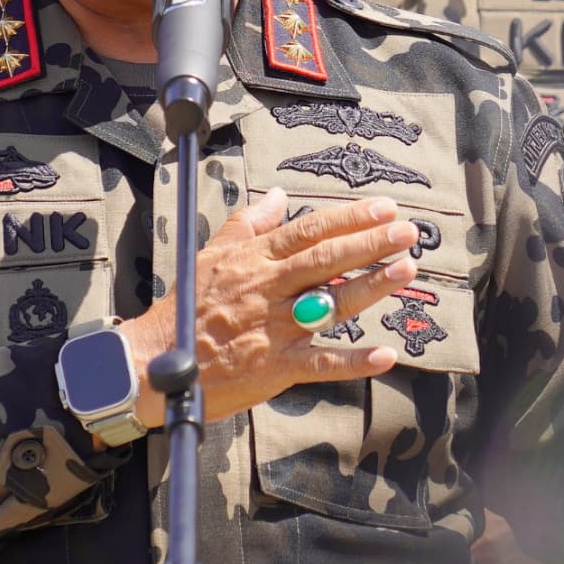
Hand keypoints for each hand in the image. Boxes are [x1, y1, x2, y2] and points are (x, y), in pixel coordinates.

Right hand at [194, 190, 418, 419]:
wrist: (155, 363)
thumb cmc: (185, 311)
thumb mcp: (210, 256)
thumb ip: (247, 224)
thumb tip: (278, 196)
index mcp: (254, 261)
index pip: (309, 230)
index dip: (350, 217)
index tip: (385, 208)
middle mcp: (268, 290)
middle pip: (327, 259)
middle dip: (371, 243)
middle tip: (408, 231)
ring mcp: (274, 329)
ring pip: (330, 303)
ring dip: (371, 286)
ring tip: (404, 269)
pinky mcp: (276, 367)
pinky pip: (321, 363)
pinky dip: (353, 361)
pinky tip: (385, 354)